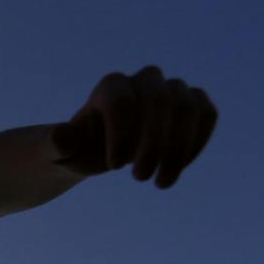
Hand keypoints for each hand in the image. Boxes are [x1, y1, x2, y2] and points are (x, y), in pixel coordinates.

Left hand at [53, 65, 216, 187]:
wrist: (94, 149)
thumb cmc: (73, 150)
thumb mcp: (56, 151)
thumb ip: (57, 142)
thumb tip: (63, 135)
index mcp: (110, 86)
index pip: (122, 100)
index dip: (122, 133)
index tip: (114, 167)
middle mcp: (143, 80)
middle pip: (160, 100)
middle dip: (153, 143)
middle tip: (139, 178)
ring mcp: (170, 90)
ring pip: (189, 105)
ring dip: (179, 147)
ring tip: (161, 182)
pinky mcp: (190, 104)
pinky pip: (207, 113)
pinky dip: (197, 141)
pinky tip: (177, 168)